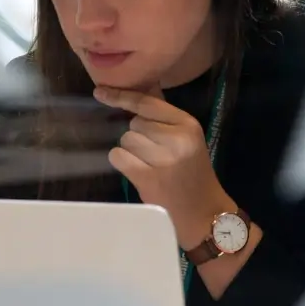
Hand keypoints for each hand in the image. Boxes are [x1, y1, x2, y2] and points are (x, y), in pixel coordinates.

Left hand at [93, 85, 233, 246]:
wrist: (205, 213)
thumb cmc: (192, 174)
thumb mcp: (187, 140)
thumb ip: (163, 119)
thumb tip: (134, 95)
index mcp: (188, 124)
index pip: (147, 103)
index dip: (121, 96)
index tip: (99, 92)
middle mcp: (177, 139)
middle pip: (134, 123)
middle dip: (138, 136)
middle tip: (155, 154)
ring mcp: (163, 159)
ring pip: (125, 140)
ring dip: (130, 151)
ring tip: (149, 165)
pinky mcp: (148, 178)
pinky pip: (118, 157)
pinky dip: (122, 162)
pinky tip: (137, 171)